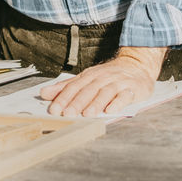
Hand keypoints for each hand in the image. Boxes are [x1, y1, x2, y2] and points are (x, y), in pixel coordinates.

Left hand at [39, 47, 166, 117]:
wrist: (137, 66)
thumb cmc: (109, 76)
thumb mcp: (86, 79)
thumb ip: (66, 88)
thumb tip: (44, 93)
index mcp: (90, 75)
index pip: (74, 86)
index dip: (64, 98)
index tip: (54, 109)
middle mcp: (103, 77)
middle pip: (88, 89)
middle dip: (77, 102)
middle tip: (67, 114)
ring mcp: (118, 82)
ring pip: (105, 92)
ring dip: (96, 103)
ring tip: (87, 114)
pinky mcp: (133, 89)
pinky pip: (125, 96)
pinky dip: (117, 103)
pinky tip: (111, 110)